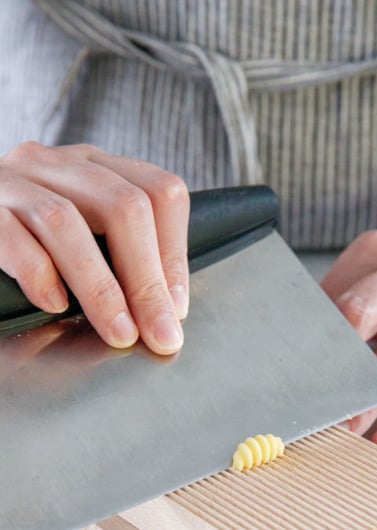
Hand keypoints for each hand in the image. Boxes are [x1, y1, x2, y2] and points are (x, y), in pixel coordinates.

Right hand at [0, 142, 189, 354]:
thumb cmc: (29, 240)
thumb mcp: (84, 235)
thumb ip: (121, 257)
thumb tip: (166, 312)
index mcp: (96, 168)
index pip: (158, 190)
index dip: (174, 253)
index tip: (176, 308)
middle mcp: (57, 164)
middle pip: (124, 206)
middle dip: (147, 279)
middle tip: (159, 334)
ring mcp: (14, 181)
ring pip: (66, 222)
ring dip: (101, 287)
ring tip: (119, 331)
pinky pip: (12, 237)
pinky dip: (39, 275)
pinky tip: (56, 305)